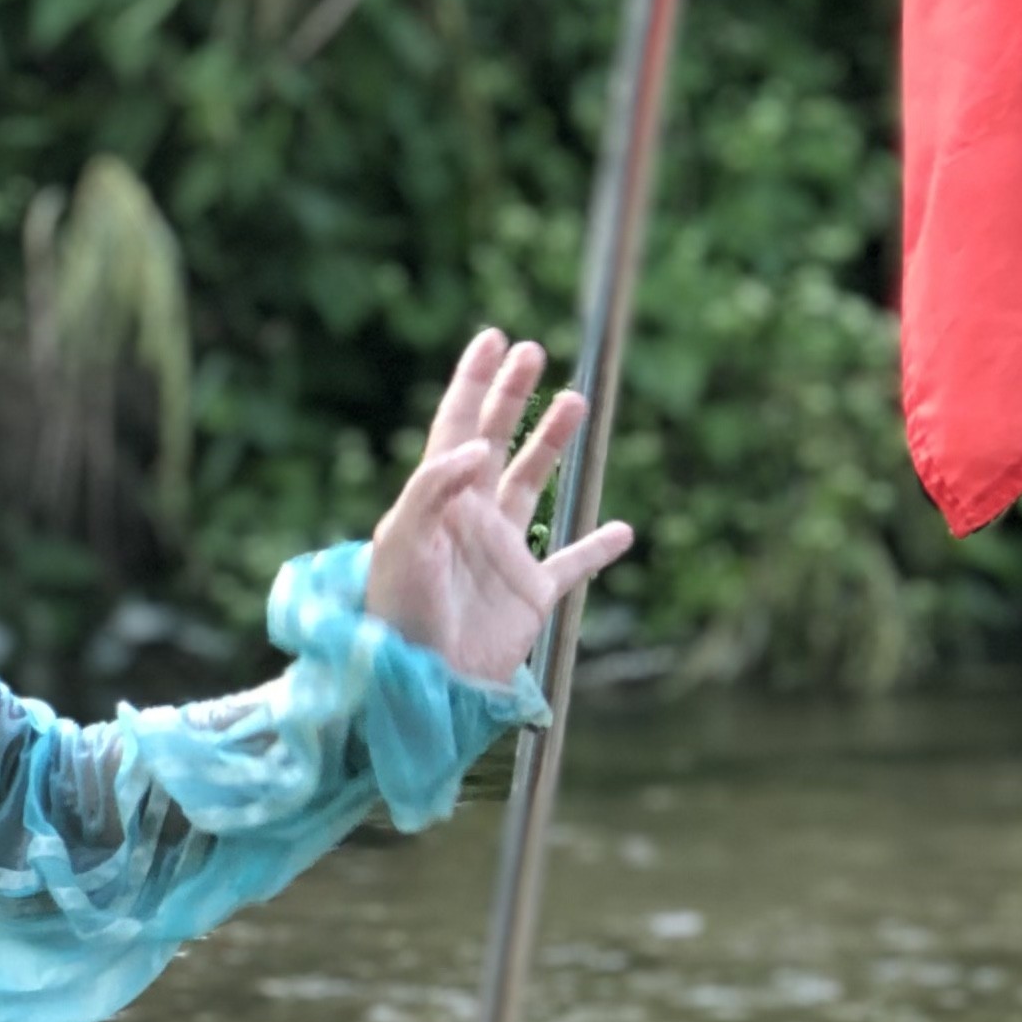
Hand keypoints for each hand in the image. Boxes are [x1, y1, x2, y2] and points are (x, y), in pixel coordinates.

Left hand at [362, 329, 636, 683]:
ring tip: (576, 402)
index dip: (471, 383)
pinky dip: (597, 548)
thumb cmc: (398, 615)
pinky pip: (570, 565)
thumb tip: (474, 449)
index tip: (492, 338)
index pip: (455, 428)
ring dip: (552, 445)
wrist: (418, 682)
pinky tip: (623, 530)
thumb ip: (433, 491)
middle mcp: (469, 519)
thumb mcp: (404, 545)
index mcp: (435, 502)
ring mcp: (501, 554)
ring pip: (533, 485)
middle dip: (511, 396)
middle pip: (495, 442)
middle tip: (535, 351)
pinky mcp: (528, 594)